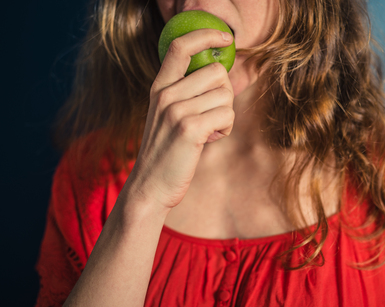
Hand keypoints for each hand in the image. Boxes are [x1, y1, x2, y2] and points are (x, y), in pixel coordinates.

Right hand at [125, 29, 234, 210]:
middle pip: (217, 72)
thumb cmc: (166, 151)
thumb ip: (185, 92)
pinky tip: (210, 139)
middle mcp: (165, 94)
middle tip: (212, 115)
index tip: (226, 38)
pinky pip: (227, 116)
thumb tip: (220, 74)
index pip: (181, 46)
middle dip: (224, 94)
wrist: (150, 186)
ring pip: (225, 95)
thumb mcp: (167, 115)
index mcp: (159, 87)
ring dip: (225, 115)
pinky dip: (226, 129)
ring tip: (207, 131)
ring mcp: (176, 110)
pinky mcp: (189, 129)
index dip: (206, 35)